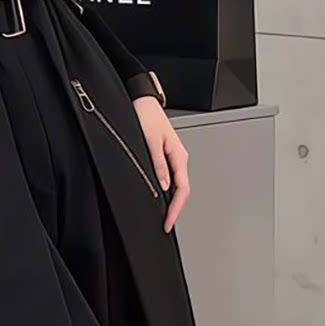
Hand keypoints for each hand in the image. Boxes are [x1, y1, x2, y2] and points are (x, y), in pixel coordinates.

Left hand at [132, 96, 189, 232]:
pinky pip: (170, 177)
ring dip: (172, 201)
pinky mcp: (164, 155)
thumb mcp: (150, 141)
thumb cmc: (146, 115)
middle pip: (182, 190)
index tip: (168, 222)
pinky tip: (160, 197)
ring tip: (164, 216)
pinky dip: (166, 191)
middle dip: (175, 209)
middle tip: (165, 225)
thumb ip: (158, 164)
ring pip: (177, 185)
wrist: (141, 100)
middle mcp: (178, 157)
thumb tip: (164, 185)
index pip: (182, 189)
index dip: (176, 209)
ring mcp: (172, 157)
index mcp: (179, 155)